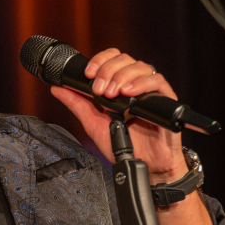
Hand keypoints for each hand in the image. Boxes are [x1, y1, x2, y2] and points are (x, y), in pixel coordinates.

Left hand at [50, 48, 186, 181]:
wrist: (143, 165)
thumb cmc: (125, 146)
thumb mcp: (94, 124)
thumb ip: (78, 104)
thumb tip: (58, 88)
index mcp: (121, 86)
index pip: (113, 59)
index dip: (100, 60)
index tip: (88, 74)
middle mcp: (136, 85)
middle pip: (125, 59)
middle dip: (107, 71)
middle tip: (99, 91)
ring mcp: (151, 91)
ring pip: (140, 66)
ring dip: (121, 76)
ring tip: (111, 95)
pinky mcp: (166, 100)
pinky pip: (157, 81)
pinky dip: (141, 83)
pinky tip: (129, 93)